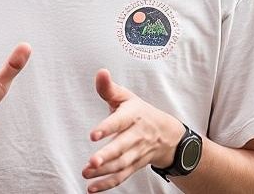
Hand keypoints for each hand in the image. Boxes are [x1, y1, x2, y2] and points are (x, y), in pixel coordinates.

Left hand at [82, 69, 183, 191]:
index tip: (93, 135)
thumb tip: (100, 72)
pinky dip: (107, 183)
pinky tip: (92, 187)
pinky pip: (122, 176)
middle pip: (122, 147)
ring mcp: (137, 152)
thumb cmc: (139, 112)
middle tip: (92, 161)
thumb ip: (109, 88)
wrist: (167, 134)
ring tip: (86, 172)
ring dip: (104, 171)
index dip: (107, 128)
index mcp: (133, 115)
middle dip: (108, 155)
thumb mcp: (126, 97)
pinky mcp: (134, 165)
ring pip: (122, 164)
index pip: (120, 121)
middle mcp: (137, 135)